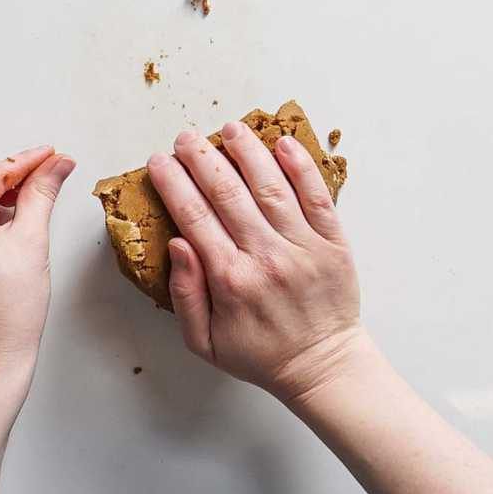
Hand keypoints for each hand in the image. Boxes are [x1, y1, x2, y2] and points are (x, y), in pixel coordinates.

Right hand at [149, 124, 367, 402]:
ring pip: (271, 186)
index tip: (159, 162)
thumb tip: (177, 245)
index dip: (174, 185)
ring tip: (229, 128)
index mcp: (229, 280)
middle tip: (186, 137)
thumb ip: (185, 295)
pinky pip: (316, 195)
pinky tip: (281, 143)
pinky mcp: (333, 241)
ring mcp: (302, 246)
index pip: (195, 218)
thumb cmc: (257, 355)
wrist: (320, 365)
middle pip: (228, 194)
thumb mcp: (203, 341)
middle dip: (202, 160)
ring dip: (247, 152)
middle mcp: (265, 256)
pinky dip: (300, 166)